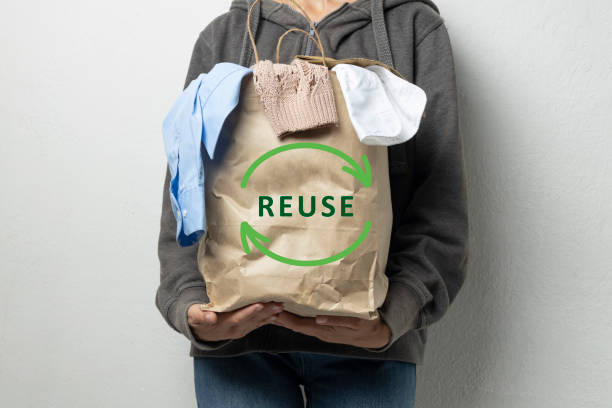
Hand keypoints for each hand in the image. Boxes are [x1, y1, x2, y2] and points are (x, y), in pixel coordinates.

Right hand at [187, 301, 282, 341]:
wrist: (201, 331)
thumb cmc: (198, 317)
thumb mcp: (194, 315)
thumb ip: (201, 316)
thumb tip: (210, 318)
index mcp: (223, 324)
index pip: (238, 317)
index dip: (249, 312)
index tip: (259, 305)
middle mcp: (234, 329)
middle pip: (252, 319)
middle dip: (265, 312)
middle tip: (277, 304)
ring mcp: (241, 330)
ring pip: (257, 322)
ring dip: (270, 315)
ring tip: (280, 307)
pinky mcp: (245, 329)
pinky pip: (258, 324)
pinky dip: (268, 319)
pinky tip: (277, 314)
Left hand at [269, 310, 390, 348]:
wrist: (374, 335)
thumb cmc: (365, 325)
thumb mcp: (355, 322)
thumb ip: (337, 321)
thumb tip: (318, 319)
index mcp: (324, 330)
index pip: (299, 325)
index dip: (285, 318)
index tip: (273, 310)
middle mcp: (319, 331)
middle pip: (294, 325)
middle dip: (279, 318)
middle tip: (265, 307)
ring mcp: (321, 331)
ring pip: (298, 325)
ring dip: (285, 318)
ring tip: (271, 309)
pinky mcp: (323, 328)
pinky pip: (305, 324)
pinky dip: (294, 318)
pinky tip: (289, 313)